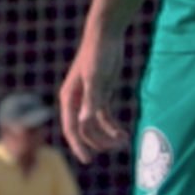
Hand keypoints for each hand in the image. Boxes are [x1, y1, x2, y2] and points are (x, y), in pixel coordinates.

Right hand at [60, 36, 127, 163]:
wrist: (106, 34)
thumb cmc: (98, 53)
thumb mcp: (96, 78)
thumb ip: (91, 101)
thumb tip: (84, 123)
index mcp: (69, 98)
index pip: (71, 128)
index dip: (78, 146)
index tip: (88, 160)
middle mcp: (76, 101)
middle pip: (84, 130)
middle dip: (99, 141)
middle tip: (117, 148)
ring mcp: (89, 98)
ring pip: (96, 125)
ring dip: (108, 135)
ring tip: (124, 142)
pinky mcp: (101, 94)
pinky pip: (105, 117)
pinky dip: (113, 126)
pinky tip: (124, 134)